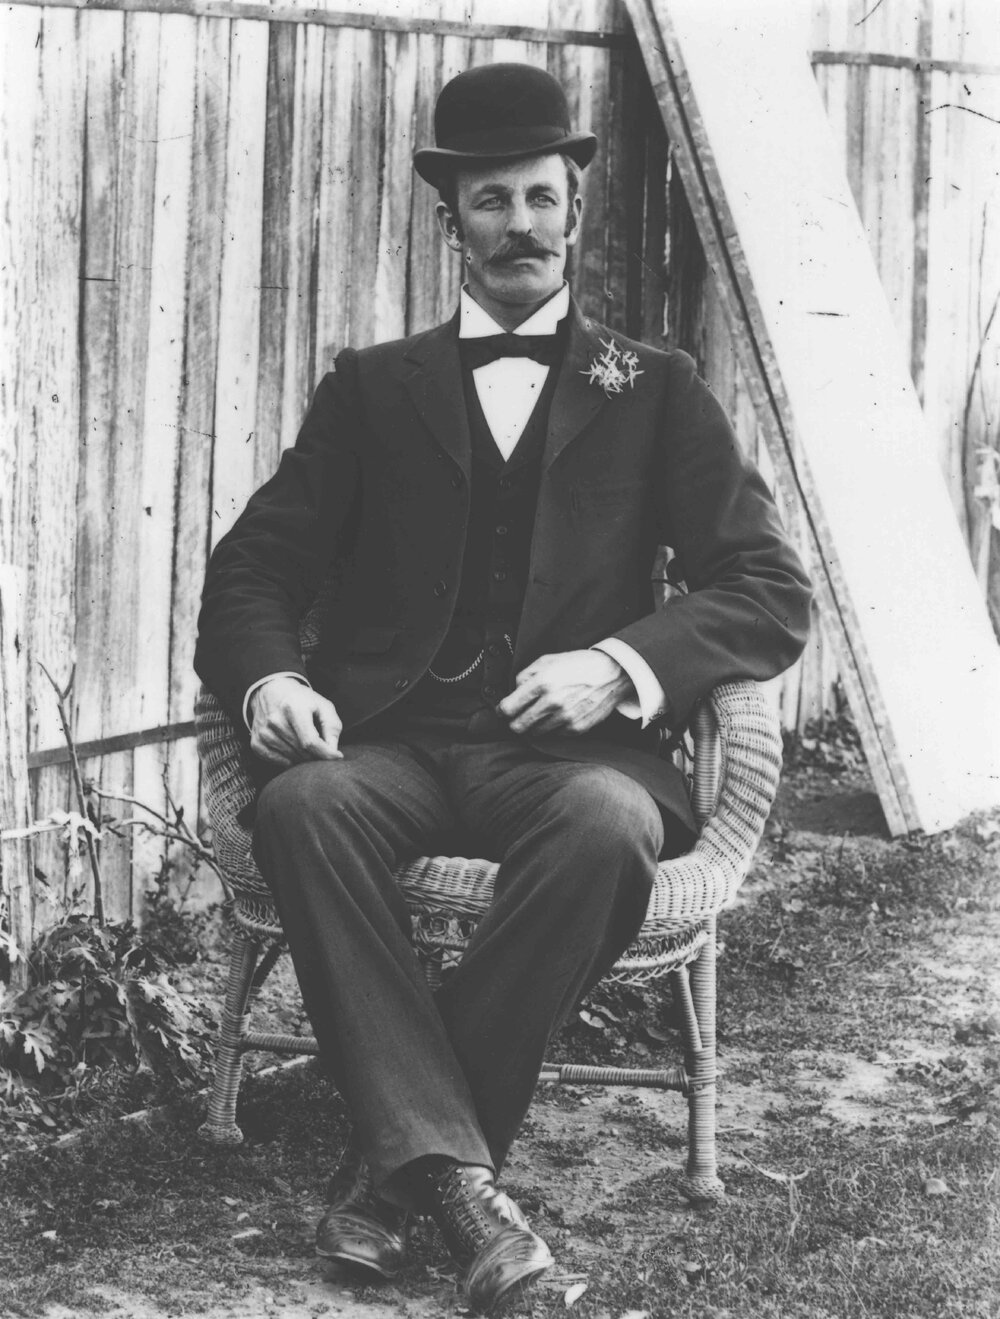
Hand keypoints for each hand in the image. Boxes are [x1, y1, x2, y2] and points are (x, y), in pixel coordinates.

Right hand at [248, 678, 343, 765]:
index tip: (337, 756)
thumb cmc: (302, 700)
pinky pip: (278, 762)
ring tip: (306, 744)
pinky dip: (289, 760)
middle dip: (316, 754)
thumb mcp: (323, 705)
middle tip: (321, 746)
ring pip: (292, 759)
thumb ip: (332, 727)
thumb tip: (333, 752)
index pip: (310, 741)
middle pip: (302, 752)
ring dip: (303, 757)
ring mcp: (263, 732)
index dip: (326, 753)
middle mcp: (275, 721)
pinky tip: (293, 748)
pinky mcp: (256, 742)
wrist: (272, 691)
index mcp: (293, 708)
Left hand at [497, 650, 633, 735]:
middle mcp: (552, 702)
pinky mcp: (576, 728)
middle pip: (518, 726)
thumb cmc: (579, 664)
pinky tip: (559, 715)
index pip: (508, 708)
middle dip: (515, 722)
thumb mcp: (548, 660)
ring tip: (542, 714)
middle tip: (519, 716)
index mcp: (542, 683)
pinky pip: (554, 735)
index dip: (502, 710)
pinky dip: (552, 728)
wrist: (613, 674)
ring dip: (534, 726)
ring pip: (534, 733)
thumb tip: (514, 692)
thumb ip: (526, 675)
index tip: (504, 710)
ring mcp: (565, 717)